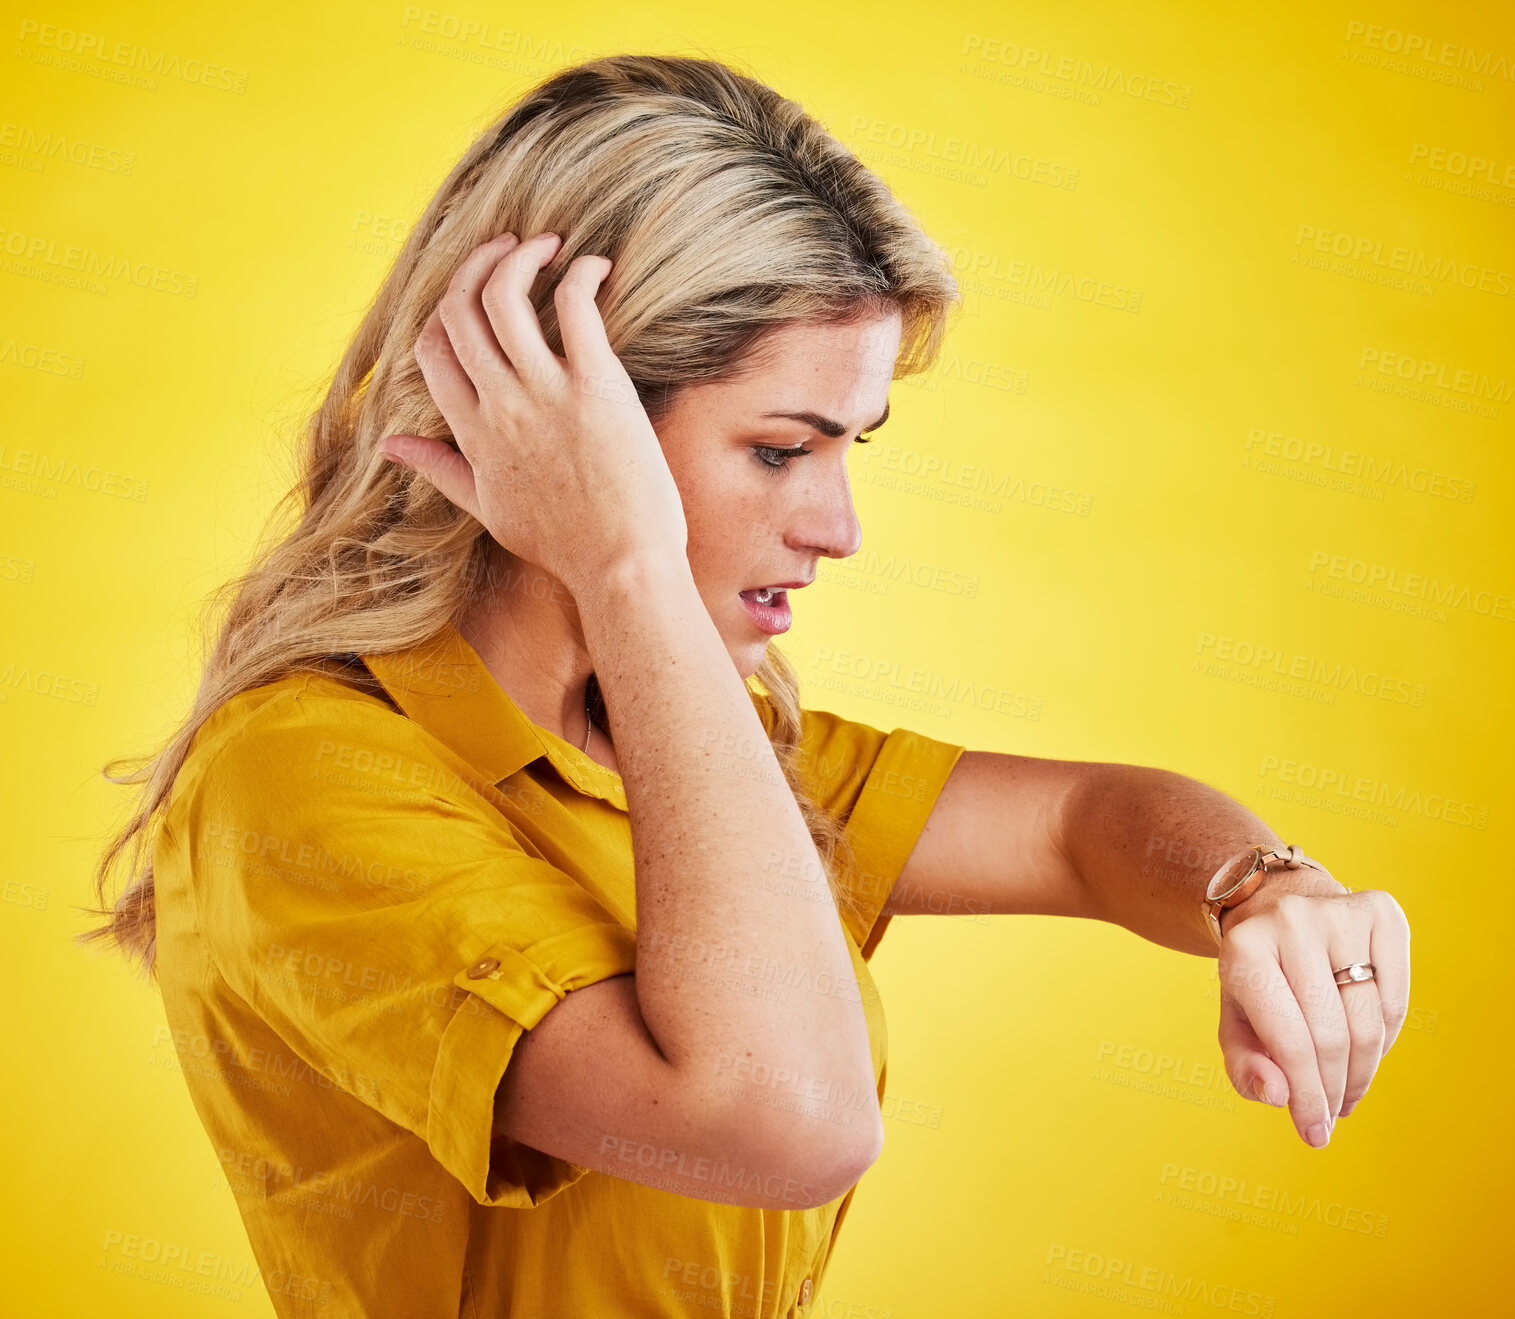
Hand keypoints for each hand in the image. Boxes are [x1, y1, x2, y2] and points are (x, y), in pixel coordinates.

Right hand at [379, 231, 688, 596]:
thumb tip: (389, 446)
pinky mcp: (597, 388)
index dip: (444, 308)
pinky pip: (574, 307)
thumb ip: (438, 469)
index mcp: (471, 433)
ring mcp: (545, 394)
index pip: (430, 348)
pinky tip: (597, 268)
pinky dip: (581, 274)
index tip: (473, 293)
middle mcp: (499, 406)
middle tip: (509, 247)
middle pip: (460, 310)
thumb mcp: (487, 508)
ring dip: (522, 256)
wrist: (621, 567)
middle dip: (478, 263)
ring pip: (505, 296)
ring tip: (550, 245)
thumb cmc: (563, 545)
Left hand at [1213, 869, 1409, 1147]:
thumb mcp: (1235, 1021)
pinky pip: (1397, 1001)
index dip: (1307, 1098)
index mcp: (1243, 949)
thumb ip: (1245, 1066)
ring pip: (1369, 1024)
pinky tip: (1364, 1048)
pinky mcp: (1382, 912)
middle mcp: (1291, 922)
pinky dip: (1385, 1039)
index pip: (1289, 1042)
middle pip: (1332, 1038)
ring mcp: (1339, 913)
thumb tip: (1278, 1095)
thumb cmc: (1257, 979)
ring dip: (1361, 1073)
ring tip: (1346, 1090)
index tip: (1315, 1134)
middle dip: (1334, 1090)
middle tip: (1332, 1114)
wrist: (1278, 910)